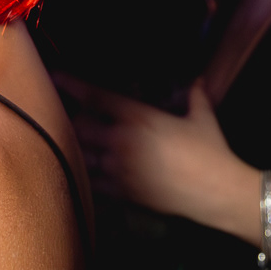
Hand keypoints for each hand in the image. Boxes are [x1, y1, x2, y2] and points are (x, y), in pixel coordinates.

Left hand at [56, 74, 252, 227]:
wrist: (215, 191)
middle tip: (71, 118)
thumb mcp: (203, 118)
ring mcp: (118, 168)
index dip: (73, 85)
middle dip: (73, 121)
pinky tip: (82, 173)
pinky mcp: (121, 192)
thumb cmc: (210, 151)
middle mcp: (121, 140)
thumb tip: (198, 81)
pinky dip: (85, 176)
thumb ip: (195, 96)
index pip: (96, 97)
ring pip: (81, 155)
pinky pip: (91, 183)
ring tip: (72, 144)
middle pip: (79, 126)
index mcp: (138, 117)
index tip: (55, 77)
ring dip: (75, 148)